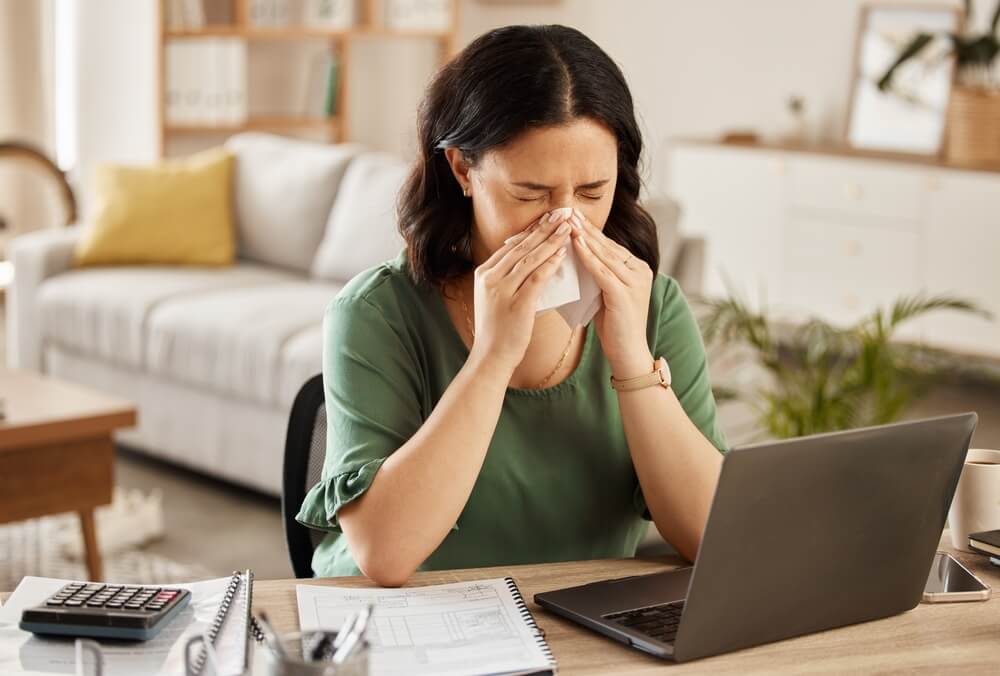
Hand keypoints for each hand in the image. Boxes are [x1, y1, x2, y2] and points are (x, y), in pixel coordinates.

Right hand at [468, 210, 573, 373]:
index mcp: (484, 273)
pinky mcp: (516, 304)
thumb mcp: (497, 298)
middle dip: (544, 228)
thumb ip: (509, 279)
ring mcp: (501, 290)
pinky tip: (563, 253)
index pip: (512, 245)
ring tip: (568, 227)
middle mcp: (490, 278)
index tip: (549, 217)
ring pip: (529, 258)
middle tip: (562, 212)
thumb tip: (532, 262)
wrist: (491, 357)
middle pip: (521, 246)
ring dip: (551, 240)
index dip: (532, 229)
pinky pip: (536, 278)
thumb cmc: (499, 330)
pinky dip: (550, 263)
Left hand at [569, 208, 654, 379]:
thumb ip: (598, 274)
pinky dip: (587, 257)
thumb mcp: (606, 293)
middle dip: (585, 227)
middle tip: (566, 210)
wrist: (628, 354)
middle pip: (607, 245)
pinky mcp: (624, 295)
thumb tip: (575, 255)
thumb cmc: (614, 326)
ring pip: (604, 254)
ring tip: (567, 221)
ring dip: (583, 237)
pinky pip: (602, 271)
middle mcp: (640, 270)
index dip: (589, 230)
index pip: (609, 244)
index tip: (570, 216)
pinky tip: (574, 244)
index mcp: (637, 268)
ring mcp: (634, 282)